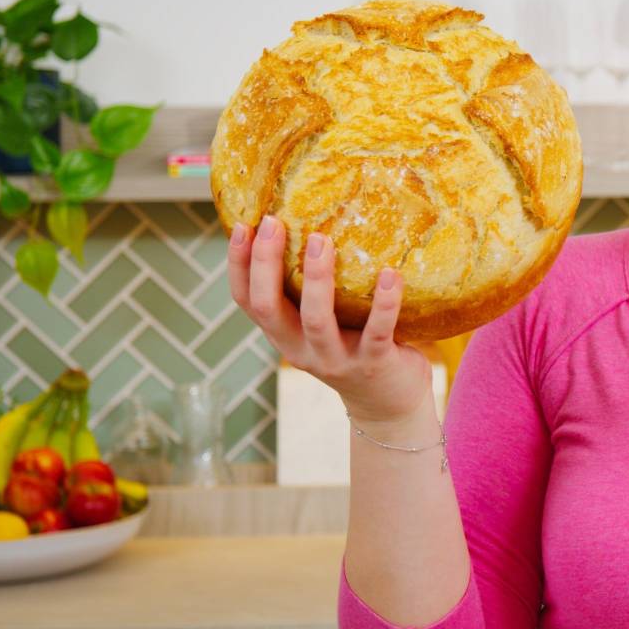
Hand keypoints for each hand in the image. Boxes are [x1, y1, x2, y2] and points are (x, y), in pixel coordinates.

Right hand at [227, 215, 434, 424]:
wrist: (387, 405)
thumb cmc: (353, 347)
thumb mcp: (321, 323)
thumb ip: (310, 291)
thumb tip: (311, 223)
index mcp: (283, 336)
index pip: (247, 301)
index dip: (237, 266)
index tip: (240, 226)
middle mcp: (301, 349)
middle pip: (269, 308)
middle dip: (265, 264)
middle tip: (273, 223)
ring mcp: (336, 359)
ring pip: (316, 320)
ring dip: (317, 279)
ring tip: (321, 239)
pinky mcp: (373, 364)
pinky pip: (377, 331)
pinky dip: (384, 302)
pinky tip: (391, 274)